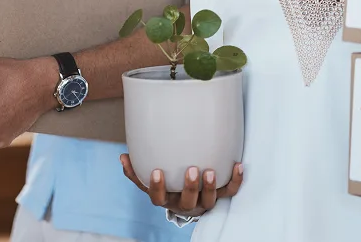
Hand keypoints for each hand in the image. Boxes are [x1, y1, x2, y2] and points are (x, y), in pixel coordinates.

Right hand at [120, 154, 242, 216]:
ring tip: (210, 171)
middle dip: (190, 187)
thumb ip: (136, 172)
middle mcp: (185, 203)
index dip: (158, 187)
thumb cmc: (168, 186)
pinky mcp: (219, 195)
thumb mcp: (150, 181)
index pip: (159, 198)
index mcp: (167, 199)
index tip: (157, 171)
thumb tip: (122, 156)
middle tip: (192, 170)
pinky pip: (229, 191)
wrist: (190, 200)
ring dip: (210, 187)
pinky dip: (235, 180)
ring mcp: (203, 201)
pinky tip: (238, 165)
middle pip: (188, 201)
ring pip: (209, 200)